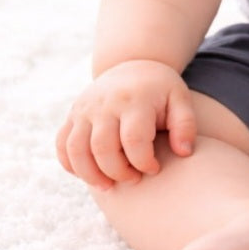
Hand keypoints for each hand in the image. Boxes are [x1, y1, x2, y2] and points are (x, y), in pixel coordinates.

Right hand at [56, 59, 196, 189]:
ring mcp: (85, 108)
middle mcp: (105, 103)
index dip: (144, 162)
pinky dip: (70, 165)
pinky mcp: (73, 115)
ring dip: (90, 175)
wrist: (133, 64)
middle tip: (134, 179)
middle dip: (118, 172)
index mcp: (135, 99)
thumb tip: (184, 153)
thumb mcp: (179, 99)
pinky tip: (89, 173)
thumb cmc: (160, 89)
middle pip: (102, 148)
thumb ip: (186, 125)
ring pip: (76, 150)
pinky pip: (62, 145)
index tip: (154, 168)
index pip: (134, 140)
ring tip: (109, 185)